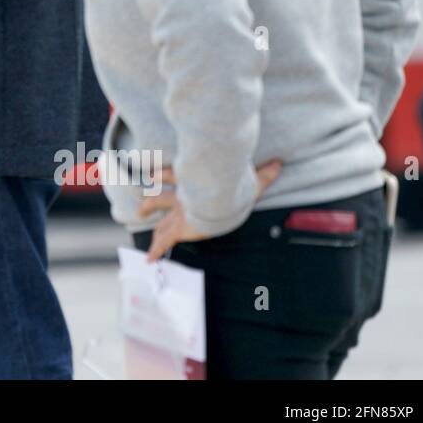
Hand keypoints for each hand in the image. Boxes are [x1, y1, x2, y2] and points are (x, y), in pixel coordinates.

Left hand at [139, 159, 282, 261]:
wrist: (220, 196)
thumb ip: (264, 174)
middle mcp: (183, 199)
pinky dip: (157, 251)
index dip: (164, 175)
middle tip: (143, 209)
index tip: (153, 176)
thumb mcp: (250, 181)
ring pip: (161, 222)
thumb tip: (279, 163)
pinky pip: (165, 242)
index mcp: (194, 185)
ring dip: (153, 228)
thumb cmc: (233, 187)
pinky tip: (150, 260)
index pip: (175, 176)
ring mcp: (180, 215)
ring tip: (144, 237)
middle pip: (161, 200)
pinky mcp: (180, 228)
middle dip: (151, 205)